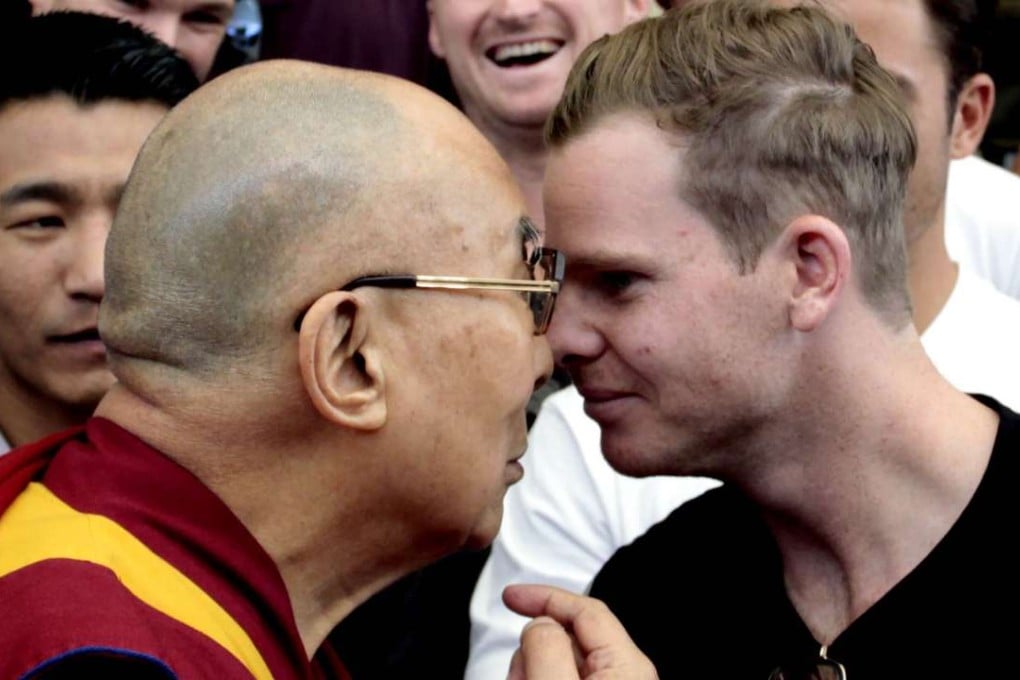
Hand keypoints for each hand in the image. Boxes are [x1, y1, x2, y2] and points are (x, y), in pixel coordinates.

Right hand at [503, 584, 657, 679]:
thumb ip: (546, 648)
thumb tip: (539, 622)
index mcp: (625, 664)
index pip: (585, 609)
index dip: (545, 597)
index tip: (510, 596)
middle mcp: (623, 675)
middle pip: (568, 638)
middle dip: (533, 651)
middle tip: (519, 678)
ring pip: (559, 664)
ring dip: (532, 672)